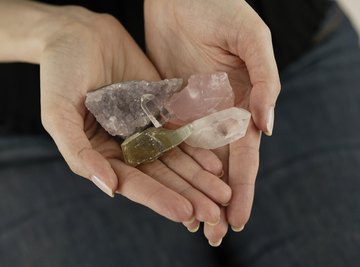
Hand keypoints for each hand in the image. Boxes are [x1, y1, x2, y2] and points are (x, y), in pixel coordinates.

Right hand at [35, 4, 230, 222]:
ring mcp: (144, 129)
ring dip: (199, 178)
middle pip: (161, 176)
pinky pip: (181, 132)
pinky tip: (216, 164)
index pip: (133, 183)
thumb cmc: (59, 71)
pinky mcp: (159, 111)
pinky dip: (198, 149)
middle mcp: (125, 146)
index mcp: (101, 153)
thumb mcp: (57, 112)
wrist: (79, 33)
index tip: (186, 213)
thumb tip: (110, 188)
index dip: (159, 199)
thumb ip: (78, 151)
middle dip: (188, 195)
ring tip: (222, 194)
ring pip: (176, 159)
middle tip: (215, 213)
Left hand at [145, 0, 280, 243]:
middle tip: (214, 236)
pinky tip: (166, 187)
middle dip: (218, 201)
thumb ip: (264, 81)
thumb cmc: (223, 8)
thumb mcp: (251, 40)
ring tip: (190, 222)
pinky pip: (168, 139)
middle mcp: (219, 114)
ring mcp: (193, 112)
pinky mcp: (168, 104)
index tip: (239, 221)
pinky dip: (169, 166)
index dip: (243, 189)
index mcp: (243, 104)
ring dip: (193, 192)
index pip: (245, 156)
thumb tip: (269, 126)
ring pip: (194, 161)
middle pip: (220, 168)